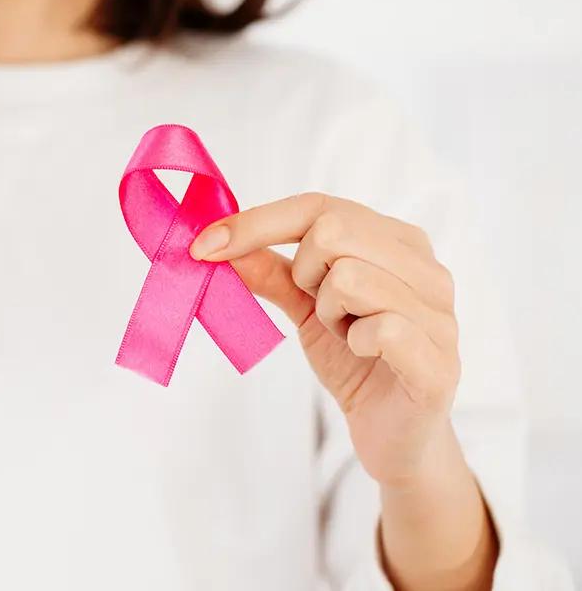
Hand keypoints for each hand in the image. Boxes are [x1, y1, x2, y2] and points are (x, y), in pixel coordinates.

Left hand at [190, 191, 498, 588]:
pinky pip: (379, 327)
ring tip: (348, 334)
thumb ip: (270, 271)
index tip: (202, 246)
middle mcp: (426, 266)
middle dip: (303, 275)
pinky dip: (355, 342)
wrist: (392, 435)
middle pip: (331, 232)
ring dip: (329, 313)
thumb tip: (218, 241)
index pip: (318, 206)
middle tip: (320, 309)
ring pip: (350, 277)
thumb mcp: (303, 307)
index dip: (255, 222)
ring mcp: (440, 312)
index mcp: (396, 241)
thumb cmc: (355, 361)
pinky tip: (366, 354)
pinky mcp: (440, 361)